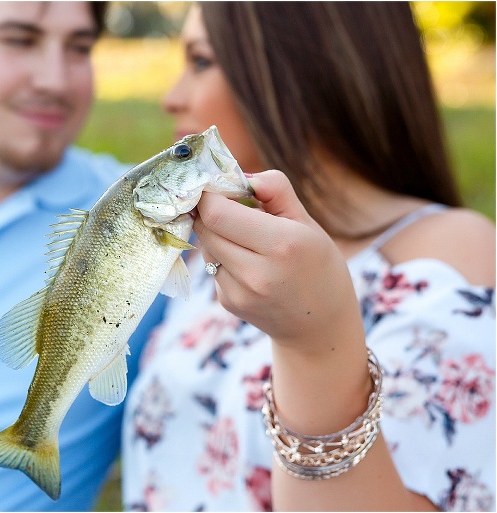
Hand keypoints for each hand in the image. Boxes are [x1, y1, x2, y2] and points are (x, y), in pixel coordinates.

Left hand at [193, 170, 362, 355]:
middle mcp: (258, 272)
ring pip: (205, 246)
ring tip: (247, 238)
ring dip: (217, 234)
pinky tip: (248, 263)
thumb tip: (240, 174)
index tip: (218, 186)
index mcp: (283, 245)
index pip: (217, 213)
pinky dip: (222, 256)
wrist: (320, 325)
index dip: (210, 195)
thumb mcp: (307, 222)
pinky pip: (212, 267)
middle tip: (229, 205)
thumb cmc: (318, 265)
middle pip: (206, 228)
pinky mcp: (228, 303)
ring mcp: (240, 292)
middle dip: (211, 211)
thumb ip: (274, 190)